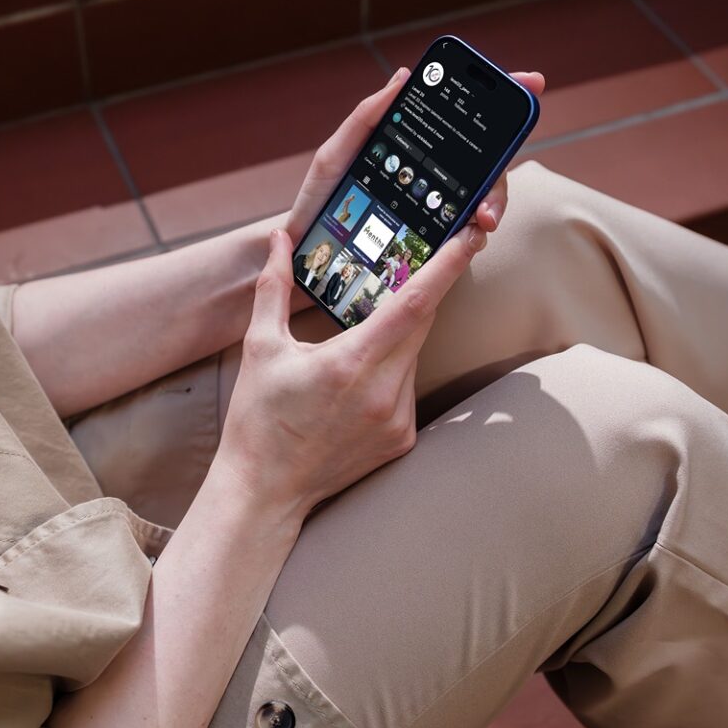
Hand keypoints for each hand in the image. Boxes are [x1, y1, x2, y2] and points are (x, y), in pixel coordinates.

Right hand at [215, 222, 488, 521]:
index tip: (469, 237)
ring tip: (355, 346)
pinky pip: (408, 388)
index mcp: (350, 363)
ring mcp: (398, 419)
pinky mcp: (402, 439)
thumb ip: (273, 288)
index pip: (414, 303)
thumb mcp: (261, 347)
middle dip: (422, 291)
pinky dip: (391, 373)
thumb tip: (280, 240)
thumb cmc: (259, 419)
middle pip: (422, 323)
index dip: (446, 266)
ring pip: (414, 356)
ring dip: (398, 337)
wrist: (265, 490)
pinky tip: (355, 388)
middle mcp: (383, 392)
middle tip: (418, 264)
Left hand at [284, 67, 546, 247]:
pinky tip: (472, 235)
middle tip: (495, 178)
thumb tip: (402, 76)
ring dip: (493, 205)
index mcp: (414, 153)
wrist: (302, 254)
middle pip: (485, 167)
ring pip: (482, 202)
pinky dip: (473, 236)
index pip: (463, 126)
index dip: (500, 102)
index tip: (531, 81)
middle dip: (500, 172)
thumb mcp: (336, 156)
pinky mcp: (430, 246)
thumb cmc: (319, 201)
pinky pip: (462, 239)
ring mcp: (435, 213)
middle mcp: (433, 181)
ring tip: (484, 217)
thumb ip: (367, 118)